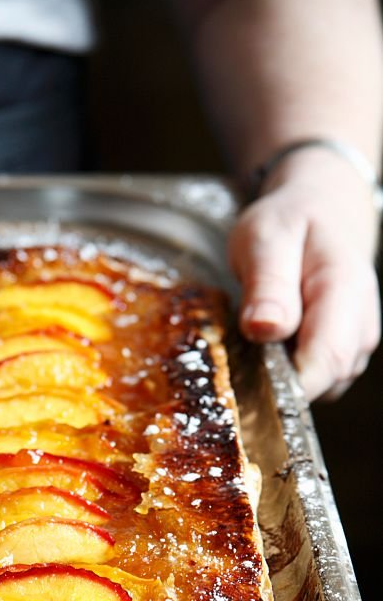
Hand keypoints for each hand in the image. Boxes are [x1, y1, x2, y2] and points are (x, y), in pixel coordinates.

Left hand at [228, 149, 380, 399]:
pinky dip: (290, 375)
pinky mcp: (345, 355)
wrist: (322, 214)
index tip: (245, 384)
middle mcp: (361, 325)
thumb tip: (264, 329)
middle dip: (280, 383)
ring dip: (284, 379)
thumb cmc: (289, 224)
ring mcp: (357, 344)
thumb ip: (267, 284)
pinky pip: (317, 381)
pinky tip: (270, 349)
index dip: (287, 384)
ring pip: (321, 387)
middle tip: (239, 357)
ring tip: (255, 344)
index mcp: (344, 291)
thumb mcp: (265, 239)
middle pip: (324, 380)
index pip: (326, 359)